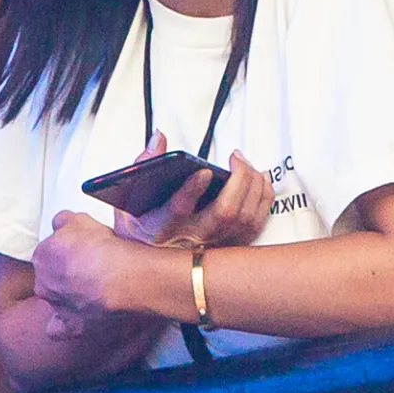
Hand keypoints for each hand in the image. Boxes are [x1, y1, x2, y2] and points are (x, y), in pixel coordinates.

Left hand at [33, 211, 141, 335]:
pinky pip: (60, 328)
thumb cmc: (105, 248)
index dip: (68, 246)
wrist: (124, 278)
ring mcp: (57, 304)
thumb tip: (61, 223)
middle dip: (65, 270)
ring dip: (69, 292)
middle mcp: (43, 282)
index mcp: (42, 255)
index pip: (50, 247)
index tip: (85, 245)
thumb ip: (66, 221)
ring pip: (55, 297)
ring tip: (96, 286)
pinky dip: (65, 323)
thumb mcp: (83, 219)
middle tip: (92, 263)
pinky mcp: (72, 324)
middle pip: (51, 274)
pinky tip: (78, 316)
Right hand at [114, 142, 275, 249]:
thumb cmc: (142, 221)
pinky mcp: (231, 245)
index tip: (205, 171)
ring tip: (245, 164)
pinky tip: (259, 179)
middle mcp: (190, 238)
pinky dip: (263, 197)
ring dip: (252, 185)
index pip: (178, 210)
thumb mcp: (130, 196)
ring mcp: (213, 244)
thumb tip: (160, 137)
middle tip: (235, 157)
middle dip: (237, 180)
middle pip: (224, 213)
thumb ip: (145, 164)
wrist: (151, 255)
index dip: (193, 190)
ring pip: (244, 216)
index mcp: (161, 226)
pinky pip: (256, 223)